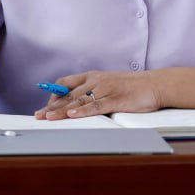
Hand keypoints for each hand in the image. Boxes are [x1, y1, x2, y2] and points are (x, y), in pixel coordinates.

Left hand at [34, 71, 161, 119]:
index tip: (45, 105)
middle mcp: (96, 81)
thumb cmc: (133, 86)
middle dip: (52, 106)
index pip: (66, 83)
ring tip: (48, 117)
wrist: (155, 84)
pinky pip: (96, 106)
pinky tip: (72, 115)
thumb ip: (94, 90)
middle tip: (39, 116)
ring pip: (78, 101)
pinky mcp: (115, 99)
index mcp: (93, 76)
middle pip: (69, 94)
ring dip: (61, 110)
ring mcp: (105, 89)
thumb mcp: (109, 83)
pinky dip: (82, 111)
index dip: (54, 94)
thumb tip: (78, 102)